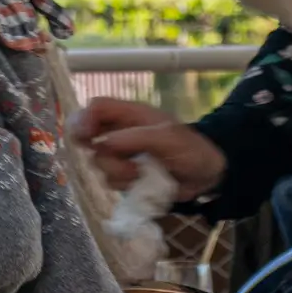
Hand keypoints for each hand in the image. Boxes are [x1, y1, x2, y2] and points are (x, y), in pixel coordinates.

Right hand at [68, 97, 226, 201]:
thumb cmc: (191, 149)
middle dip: (101, 153)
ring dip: (117, 171)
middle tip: (118, 159)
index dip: (85, 118)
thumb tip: (102, 143)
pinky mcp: (125, 176)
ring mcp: (122, 156)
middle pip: (88, 137)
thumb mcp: (167, 137)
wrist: (207, 177)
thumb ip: (134, 137)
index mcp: (130, 115)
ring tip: (140, 173)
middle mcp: (120, 133)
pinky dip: (124, 185)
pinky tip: (141, 183)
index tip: (85, 137)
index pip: (97, 108)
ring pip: (98, 163)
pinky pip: (110, 181)